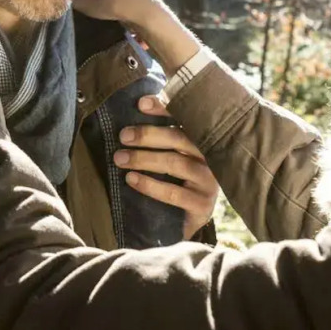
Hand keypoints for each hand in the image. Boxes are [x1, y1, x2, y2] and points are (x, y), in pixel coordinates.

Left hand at [115, 97, 218, 239]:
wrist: (185, 225)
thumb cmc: (174, 184)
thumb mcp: (168, 159)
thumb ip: (159, 139)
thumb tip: (135, 112)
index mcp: (202, 141)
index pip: (185, 119)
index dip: (164, 109)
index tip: (141, 104)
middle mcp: (209, 158)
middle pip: (179, 139)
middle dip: (148, 134)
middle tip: (123, 136)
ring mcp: (208, 181)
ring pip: (176, 163)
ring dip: (144, 159)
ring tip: (121, 158)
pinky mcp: (203, 205)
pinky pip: (174, 193)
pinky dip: (150, 185)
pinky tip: (131, 179)